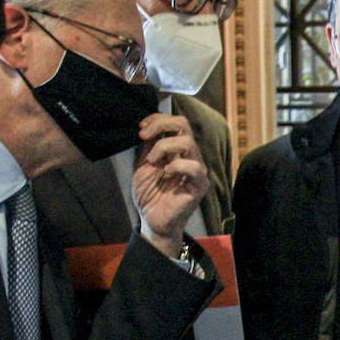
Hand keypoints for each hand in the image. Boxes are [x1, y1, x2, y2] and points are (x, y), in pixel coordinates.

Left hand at [132, 113, 207, 257]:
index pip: (176, 122)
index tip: (140, 128)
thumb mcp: (143, 165)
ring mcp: (196, 170)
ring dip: (164, 146)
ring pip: (188, 142)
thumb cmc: (150, 195)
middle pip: (184, 124)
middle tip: (143, 135)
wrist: (152, 221)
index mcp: (178, 150)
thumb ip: (148, 146)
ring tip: (152, 161)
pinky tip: (165, 172)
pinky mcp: (199, 185)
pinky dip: (177, 165)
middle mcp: (189, 156)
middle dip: (160, 125)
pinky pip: (194, 167)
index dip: (158, 119)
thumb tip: (148, 125)